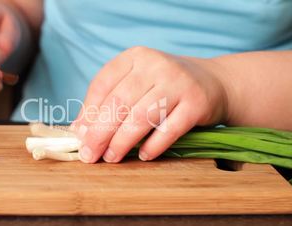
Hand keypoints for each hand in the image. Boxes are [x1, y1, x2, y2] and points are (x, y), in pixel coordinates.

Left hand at [71, 46, 227, 162]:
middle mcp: (155, 65)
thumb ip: (109, 102)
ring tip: (111, 157)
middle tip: (90, 154)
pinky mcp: (196, 102)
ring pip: (141, 117)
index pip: (102, 84)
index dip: (88, 113)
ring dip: (122, 142)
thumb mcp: (136, 83)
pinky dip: (153, 146)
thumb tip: (80, 131)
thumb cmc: (164, 86)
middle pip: (119, 103)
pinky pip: (169, 129)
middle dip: (100, 133)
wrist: (211, 82)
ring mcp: (178, 82)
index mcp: (134, 57)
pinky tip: (143, 156)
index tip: (80, 136)